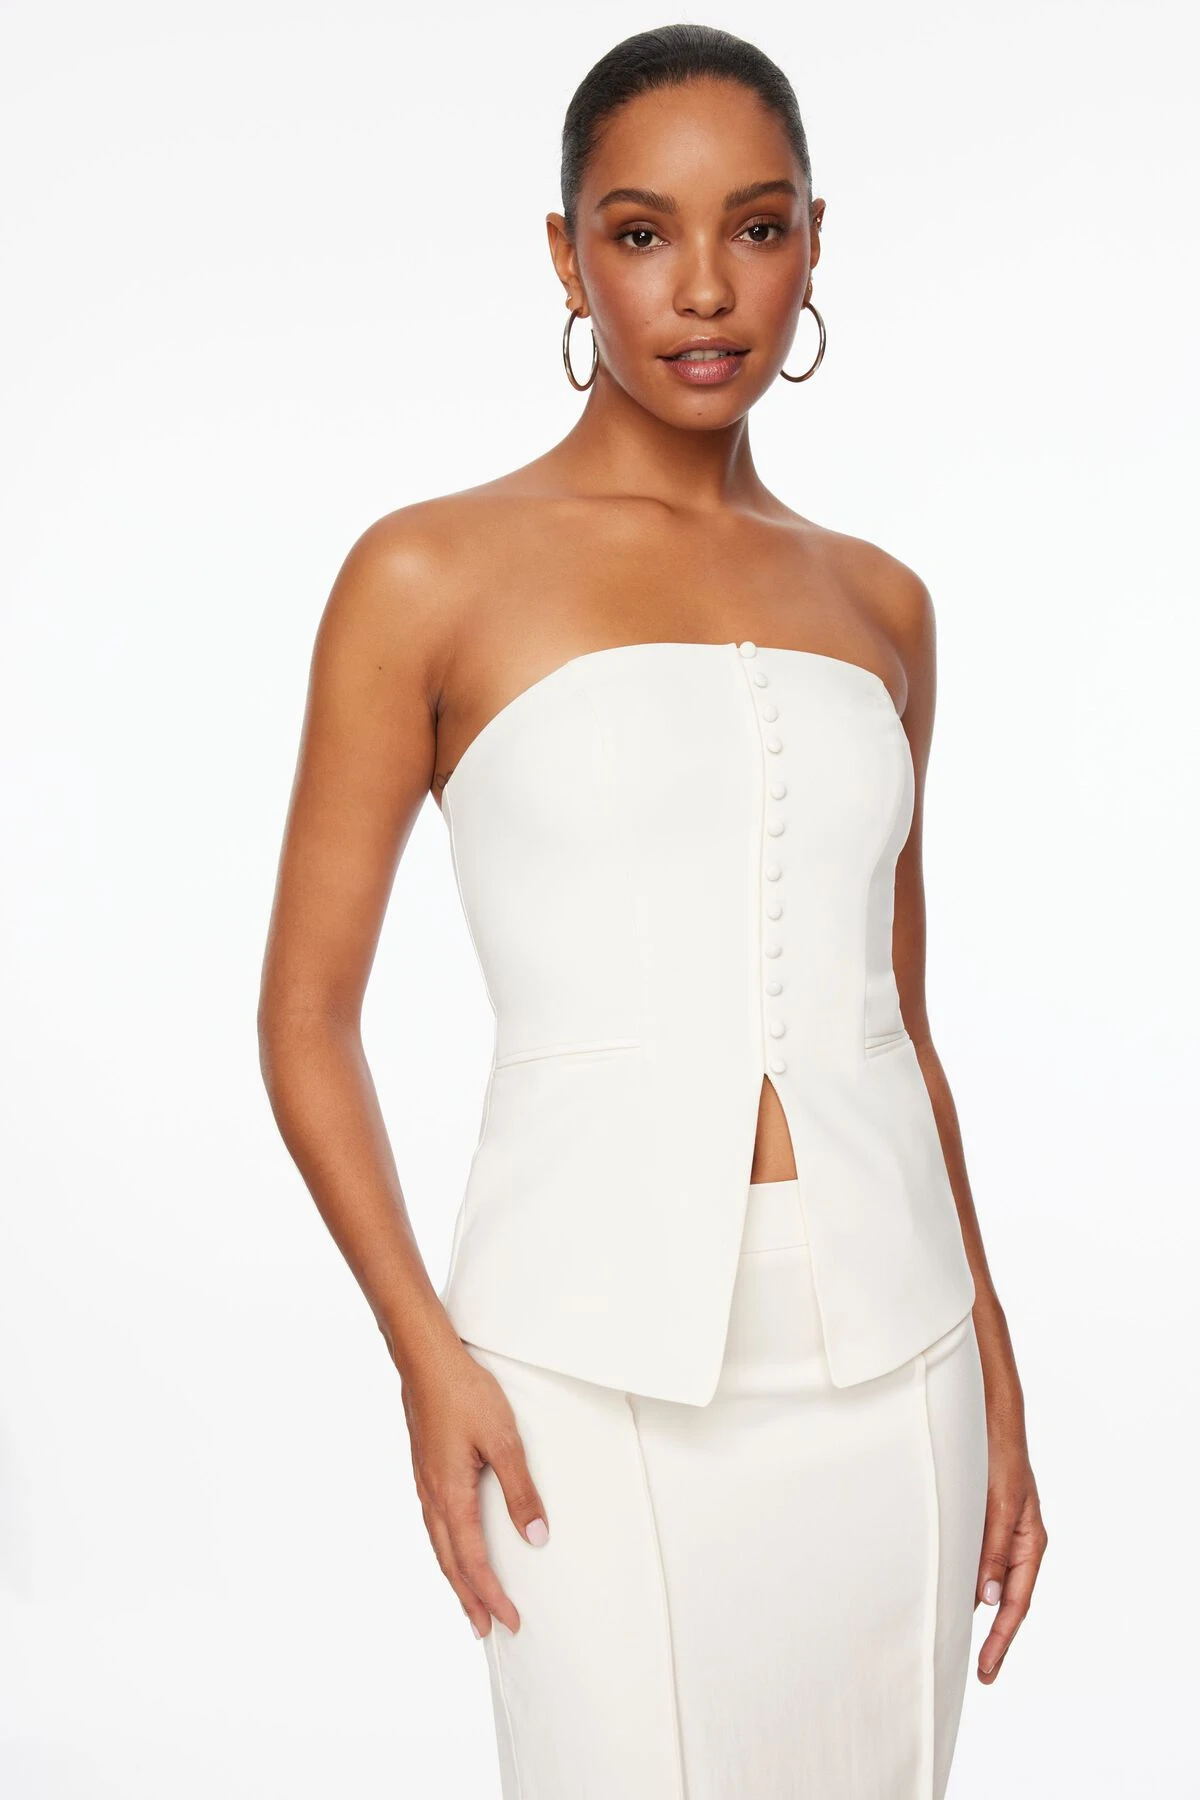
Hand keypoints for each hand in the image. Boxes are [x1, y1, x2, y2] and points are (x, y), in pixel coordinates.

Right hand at [400, 1341, 549, 1638]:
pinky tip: (453, 1544)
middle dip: (469, 1599)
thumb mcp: (504, 1440)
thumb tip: (536, 1538)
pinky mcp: (424, 1469)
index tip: (511, 1621)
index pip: (473, 1562)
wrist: (426, 1359)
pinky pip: (434, 1524)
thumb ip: (520, 1490)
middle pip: (450, 1563)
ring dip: (455, 1577)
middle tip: (486, 1631)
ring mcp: (424, 1483)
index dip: (492, 1595)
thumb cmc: (465, 1393)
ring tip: (470, 1599)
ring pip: (439, 1545)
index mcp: (451, 1496)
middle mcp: (432, 1497)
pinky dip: (446, 1548)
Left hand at [975, 1418, 1048, 1682]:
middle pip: (1006, 1601)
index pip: (1016, 1604)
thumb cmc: (1000, 1457)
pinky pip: (973, 1561)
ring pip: (987, 1582)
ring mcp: (997, 1534)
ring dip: (975, 1610)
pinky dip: (963, 1582)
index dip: (1001, 1640)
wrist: (989, 1419)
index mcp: (1029, 1543)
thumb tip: (988, 1597)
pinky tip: (947, 1593)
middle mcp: (1015, 1543)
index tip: (987, 1669)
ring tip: (957, 1641)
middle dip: (994, 1637)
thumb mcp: (999, 1504)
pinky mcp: (979, 1522)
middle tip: (980, 1673)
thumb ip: (993, 1548)